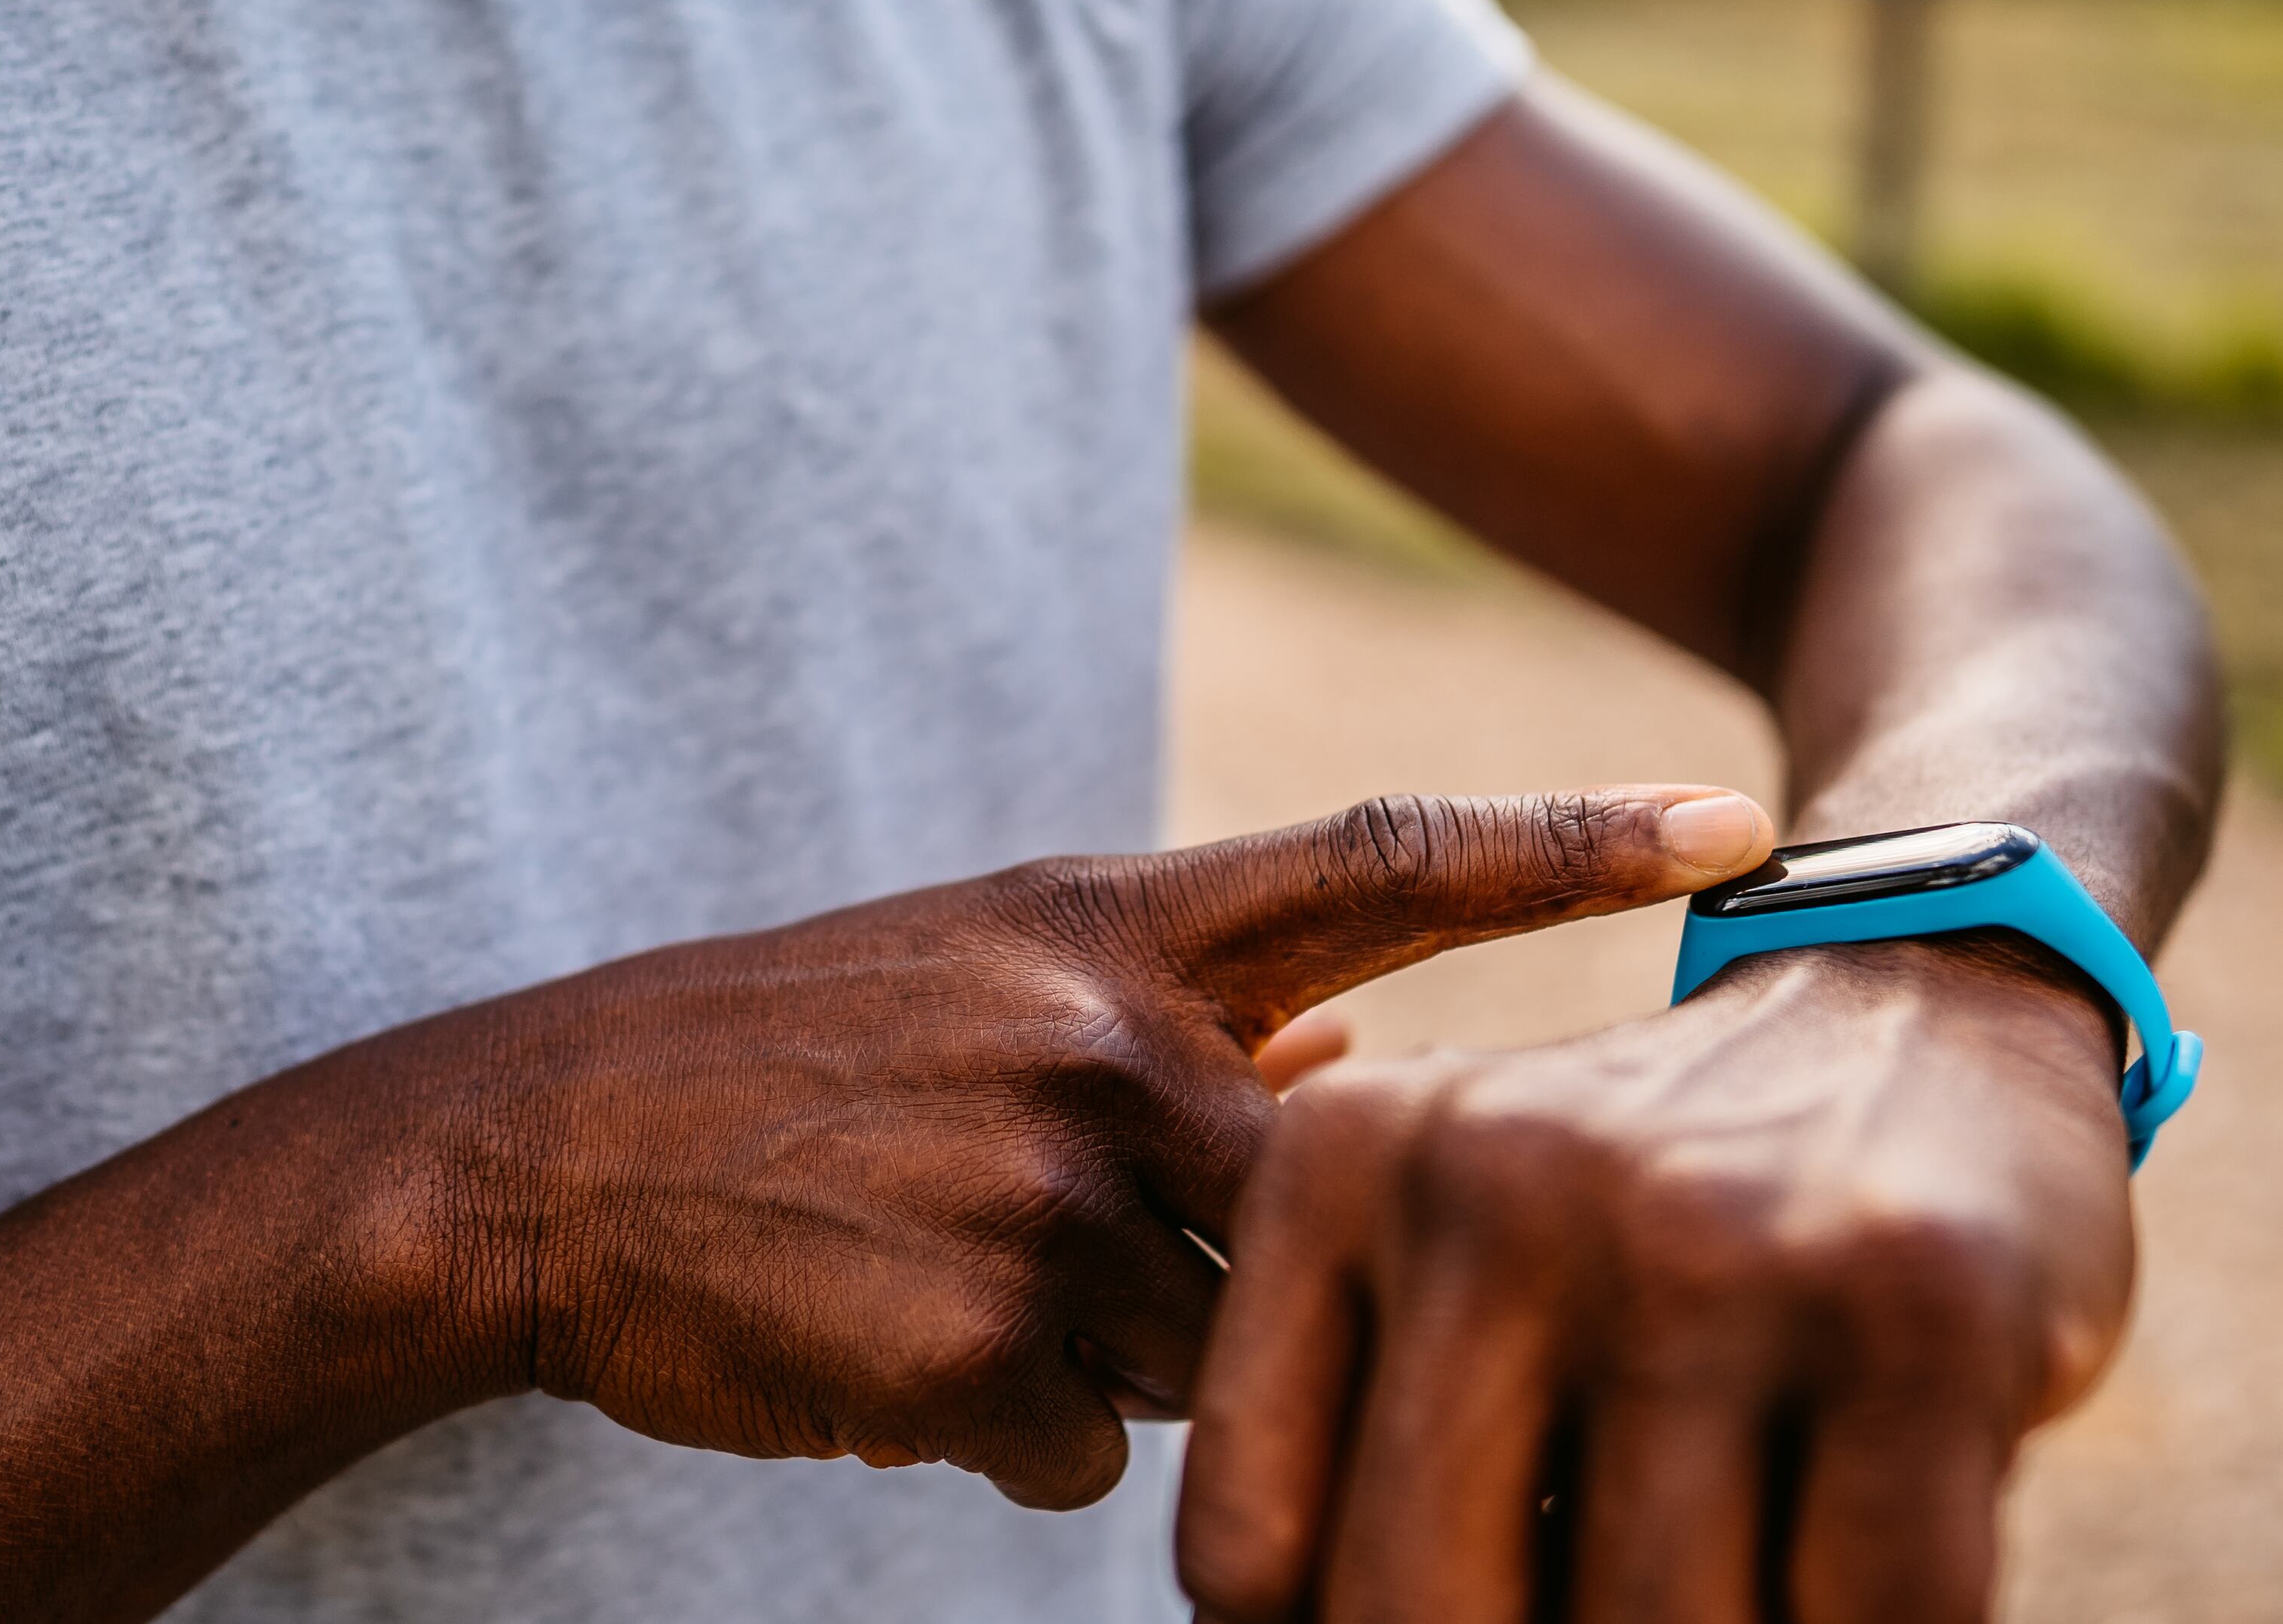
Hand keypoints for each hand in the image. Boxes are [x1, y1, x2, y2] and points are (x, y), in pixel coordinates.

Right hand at [393, 787, 1773, 1510]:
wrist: (532, 1156)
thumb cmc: (780, 1066)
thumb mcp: (986, 972)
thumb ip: (1179, 1014)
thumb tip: (1360, 1057)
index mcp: (1110, 918)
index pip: (1386, 860)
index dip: (1573, 840)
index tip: (1751, 831)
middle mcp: (1107, 1031)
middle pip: (1340, 1193)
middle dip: (1288, 1259)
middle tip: (1091, 1233)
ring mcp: (1052, 1187)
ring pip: (1216, 1347)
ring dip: (1107, 1349)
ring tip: (936, 1273)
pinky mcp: (988, 1344)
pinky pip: (1090, 1451)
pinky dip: (1004, 1425)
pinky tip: (877, 1342)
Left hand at [1176, 936, 2137, 1622]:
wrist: (1932, 1025)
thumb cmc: (1654, 1228)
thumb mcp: (1453, 1267)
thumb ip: (1364, 1444)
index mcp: (1340, 1161)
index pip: (1252, 1551)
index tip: (1438, 1615)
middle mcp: (1502, 1180)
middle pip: (1420, 1611)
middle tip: (1581, 1618)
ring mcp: (1711, 1237)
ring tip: (1726, 1595)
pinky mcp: (1920, 1297)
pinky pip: (1871, 1617)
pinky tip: (1853, 1590)